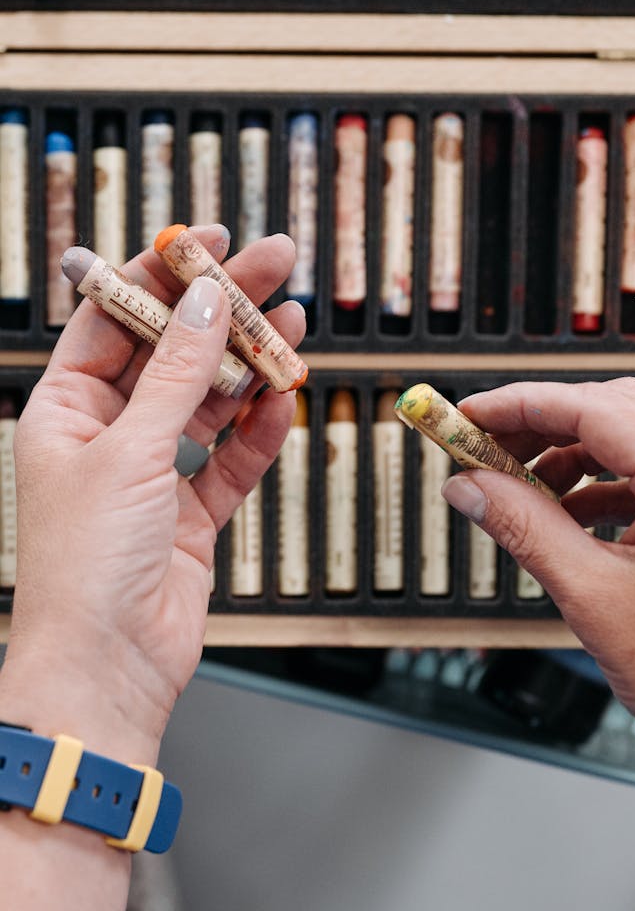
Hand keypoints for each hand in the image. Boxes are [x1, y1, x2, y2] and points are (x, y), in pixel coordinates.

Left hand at [0, 227, 304, 763]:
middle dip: (224, 311)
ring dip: (251, 365)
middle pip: (174, 353)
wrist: (107, 667)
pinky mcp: (192, 512)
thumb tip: (208, 305)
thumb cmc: (86, 567)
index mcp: (66, 410)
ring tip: (294, 323)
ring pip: (210, 401)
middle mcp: (108, 435)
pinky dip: (258, 430)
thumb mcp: (130, 452)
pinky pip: (231, 456)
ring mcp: (152, 473)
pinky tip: (284, 400)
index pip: (117, 321)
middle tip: (277, 266)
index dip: (163, 277)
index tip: (208, 243)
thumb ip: (179, 376)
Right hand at [441, 377, 634, 787]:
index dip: (522, 403)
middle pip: (617, 409)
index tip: (473, 413)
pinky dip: (607, 481)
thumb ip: (523, 527)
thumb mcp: (592, 596)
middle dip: (544, 423)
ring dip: (574, 453)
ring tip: (521, 485)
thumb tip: (471, 487)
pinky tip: (568, 511)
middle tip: (487, 446)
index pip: (594, 407)